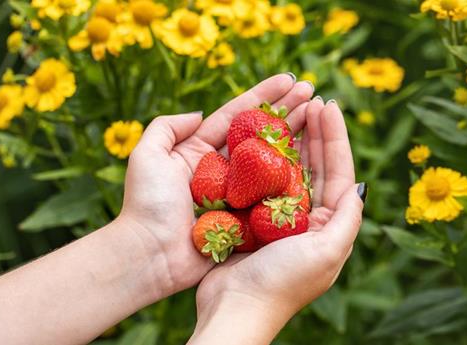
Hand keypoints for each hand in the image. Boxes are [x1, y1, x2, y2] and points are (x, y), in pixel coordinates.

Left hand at [117, 74, 313, 294]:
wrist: (150, 255)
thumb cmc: (146, 205)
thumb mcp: (147, 156)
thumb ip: (167, 127)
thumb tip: (199, 113)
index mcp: (198, 151)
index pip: (237, 116)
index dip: (264, 96)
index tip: (289, 80)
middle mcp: (222, 169)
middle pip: (260, 134)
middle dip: (287, 112)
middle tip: (313, 93)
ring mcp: (236, 193)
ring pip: (271, 160)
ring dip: (296, 138)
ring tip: (320, 116)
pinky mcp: (246, 217)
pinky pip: (273, 194)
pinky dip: (293, 178)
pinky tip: (314, 161)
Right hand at [189, 97, 364, 344]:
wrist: (235, 308)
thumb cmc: (282, 282)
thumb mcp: (326, 252)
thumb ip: (347, 219)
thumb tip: (361, 185)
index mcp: (329, 226)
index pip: (339, 172)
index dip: (336, 138)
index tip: (329, 106)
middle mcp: (307, 219)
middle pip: (316, 166)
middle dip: (316, 133)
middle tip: (311, 100)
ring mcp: (278, 218)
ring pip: (289, 170)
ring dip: (292, 140)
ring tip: (291, 110)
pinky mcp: (252, 219)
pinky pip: (261, 181)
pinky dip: (263, 158)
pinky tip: (260, 137)